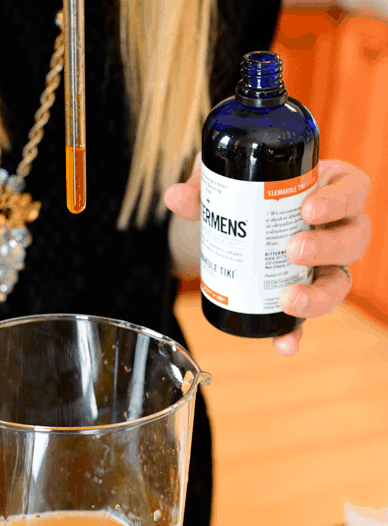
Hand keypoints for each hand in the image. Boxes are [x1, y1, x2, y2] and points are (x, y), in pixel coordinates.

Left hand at [164, 157, 370, 356]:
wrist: (232, 222)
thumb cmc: (245, 190)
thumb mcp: (228, 181)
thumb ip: (203, 187)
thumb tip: (174, 197)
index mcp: (330, 188)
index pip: (352, 192)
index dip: (338, 201)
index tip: (308, 208)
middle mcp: (337, 228)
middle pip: (352, 239)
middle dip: (326, 248)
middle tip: (293, 250)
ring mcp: (325, 265)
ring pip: (338, 283)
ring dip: (317, 295)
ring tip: (288, 299)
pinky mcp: (304, 294)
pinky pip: (307, 317)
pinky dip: (296, 332)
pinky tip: (284, 344)